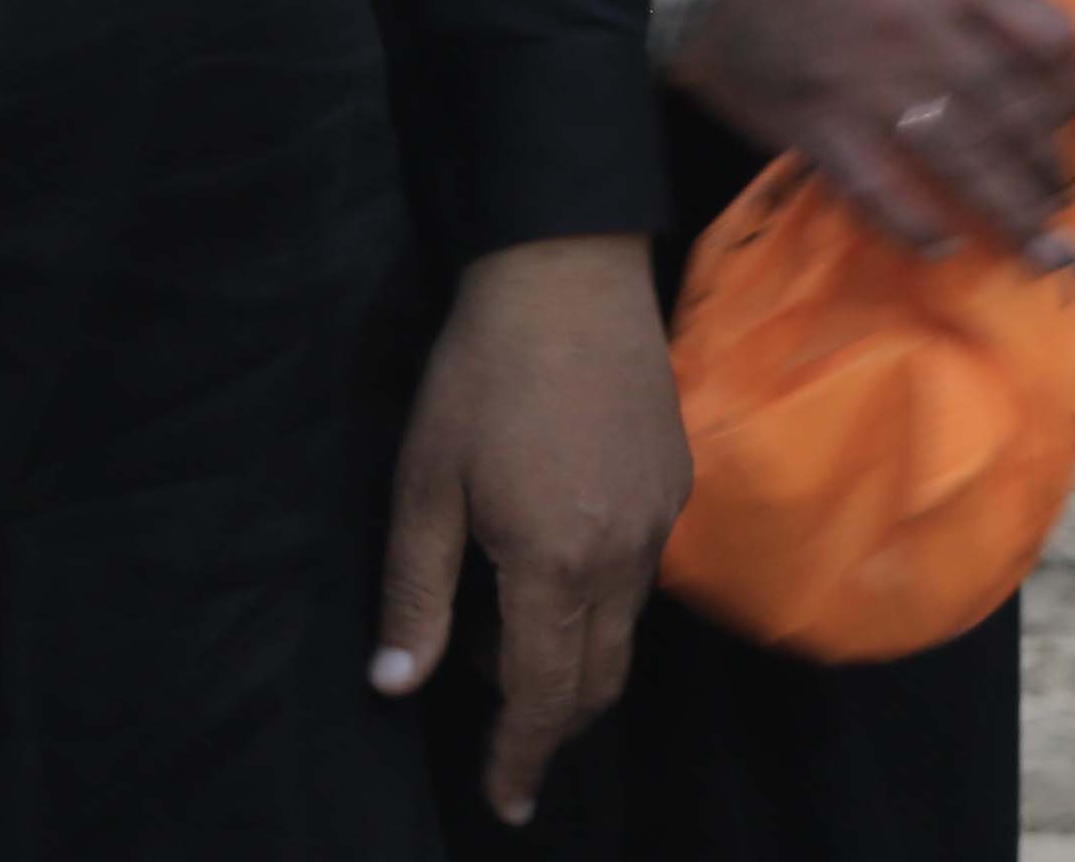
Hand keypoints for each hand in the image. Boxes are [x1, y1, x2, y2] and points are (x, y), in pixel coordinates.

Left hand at [374, 234, 687, 828]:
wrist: (569, 271)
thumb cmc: (480, 376)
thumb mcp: (423, 485)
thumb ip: (415, 593)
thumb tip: (397, 684)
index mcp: (554, 561)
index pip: (542, 693)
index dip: (521, 756)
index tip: (506, 802)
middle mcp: (623, 552)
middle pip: (600, 678)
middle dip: (558, 730)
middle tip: (516, 763)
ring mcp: (661, 515)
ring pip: (626, 628)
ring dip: (581, 668)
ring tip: (529, 677)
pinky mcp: (677, 480)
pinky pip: (643, 574)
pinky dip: (605, 608)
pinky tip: (564, 585)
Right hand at [666, 0, 1074, 263]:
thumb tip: (1033, 48)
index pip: (1050, 38)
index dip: (1074, 86)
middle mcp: (922, 29)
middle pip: (1011, 112)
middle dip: (1048, 166)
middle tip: (1064, 200)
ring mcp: (868, 82)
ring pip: (959, 159)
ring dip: (1007, 209)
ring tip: (1040, 247)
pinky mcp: (816, 124)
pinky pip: (876, 189)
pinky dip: (914, 225)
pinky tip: (943, 247)